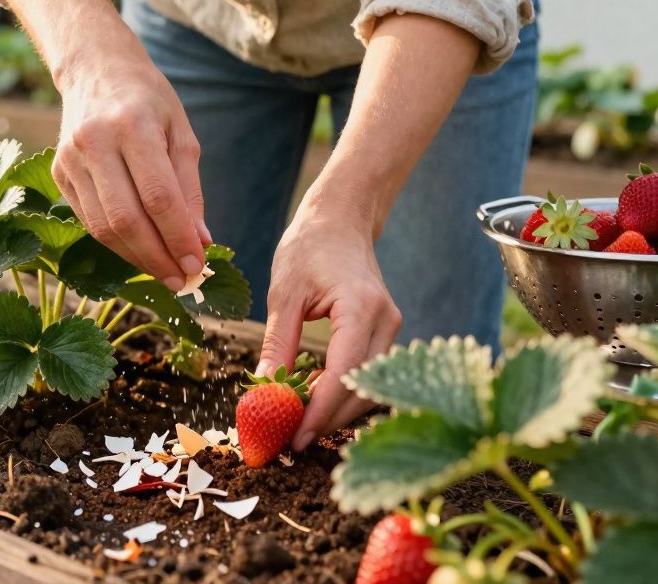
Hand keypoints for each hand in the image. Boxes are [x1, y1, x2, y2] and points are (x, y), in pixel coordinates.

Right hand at [51, 49, 210, 290]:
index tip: (198, 264)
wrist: (96, 68)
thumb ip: (189, 188)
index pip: (158, 196)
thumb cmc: (148, 100)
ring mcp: (70, 159)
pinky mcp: (59, 173)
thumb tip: (199, 241)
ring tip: (166, 272)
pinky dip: (118, 244)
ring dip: (138, 258)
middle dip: (158, 257)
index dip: (178, 237)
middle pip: (126, 219)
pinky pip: (90, 221)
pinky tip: (141, 251)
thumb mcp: (181, 133)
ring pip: (104, 227)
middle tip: (183, 279)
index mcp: (132, 125)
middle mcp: (95, 142)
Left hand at [257, 203, 401, 450]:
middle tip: (287, 439)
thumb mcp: (284, 294)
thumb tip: (265, 391)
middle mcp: (385, 321)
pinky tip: (311, 398)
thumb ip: (278, 344)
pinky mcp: (385, 333)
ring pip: (367, 387)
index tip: (293, 438)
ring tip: (295, 422)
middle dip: (326, 419)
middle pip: (360, 389)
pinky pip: (366, 373)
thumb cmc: (309, 247)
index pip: (344, 375)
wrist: (340, 219)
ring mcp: (391, 328)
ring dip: (334, 409)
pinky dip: (341, 392)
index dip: (320, 413)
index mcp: (361, 308)